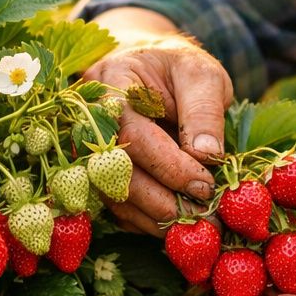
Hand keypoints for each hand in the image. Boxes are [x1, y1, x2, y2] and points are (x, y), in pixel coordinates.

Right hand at [83, 34, 234, 233]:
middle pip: (118, 172)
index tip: (205, 184)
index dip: (169, 165)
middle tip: (205, 216)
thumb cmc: (179, 71)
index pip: (133, 134)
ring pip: (115, 197)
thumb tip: (206, 155)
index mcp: (112, 84)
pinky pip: (118, 207)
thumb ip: (204, 111)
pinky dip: (147, 221)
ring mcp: (89, 151)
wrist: (153, 71)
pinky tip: (177, 223)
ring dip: (156, 218)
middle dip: (163, 201)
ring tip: (197, 225)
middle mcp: (90, 120)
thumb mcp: (201, 75)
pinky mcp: (99, 175)